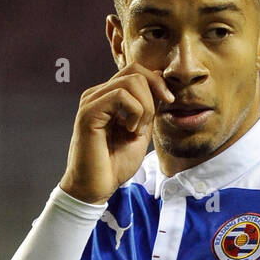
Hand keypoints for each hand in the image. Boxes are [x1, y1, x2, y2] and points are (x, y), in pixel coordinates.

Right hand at [60, 64, 173, 203]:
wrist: (97, 187)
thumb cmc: (115, 165)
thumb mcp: (140, 132)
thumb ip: (148, 109)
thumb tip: (160, 85)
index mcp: (108, 97)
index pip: (134, 71)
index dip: (157, 82)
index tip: (170, 101)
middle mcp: (97, 94)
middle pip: (135, 71)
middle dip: (153, 94)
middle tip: (148, 123)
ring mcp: (91, 101)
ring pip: (131, 81)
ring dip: (145, 107)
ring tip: (137, 131)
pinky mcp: (89, 111)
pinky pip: (121, 95)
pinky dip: (135, 113)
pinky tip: (129, 131)